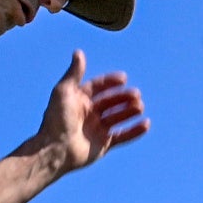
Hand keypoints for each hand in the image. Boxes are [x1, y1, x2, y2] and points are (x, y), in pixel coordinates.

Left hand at [38, 52, 148, 171]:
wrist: (55, 149)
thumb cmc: (56, 119)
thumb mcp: (64, 91)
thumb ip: (74, 73)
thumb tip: (79, 52)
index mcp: (79, 100)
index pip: (98, 87)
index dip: (111, 82)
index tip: (123, 79)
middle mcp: (88, 114)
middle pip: (111, 102)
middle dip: (124, 98)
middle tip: (136, 95)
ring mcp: (97, 130)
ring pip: (118, 118)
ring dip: (130, 111)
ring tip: (139, 107)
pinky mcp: (103, 145)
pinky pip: (122, 136)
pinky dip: (134, 131)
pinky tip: (146, 124)